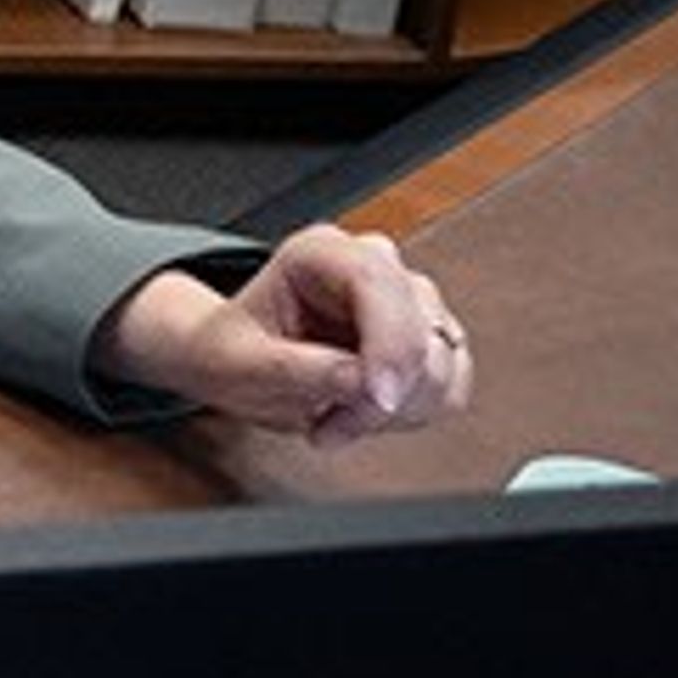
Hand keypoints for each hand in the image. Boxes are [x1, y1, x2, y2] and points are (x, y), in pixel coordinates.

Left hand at [93, 224, 471, 444]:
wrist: (232, 364)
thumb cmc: (229, 351)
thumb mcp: (242, 365)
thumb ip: (299, 370)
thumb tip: (360, 380)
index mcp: (319, 252)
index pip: (378, 283)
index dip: (390, 346)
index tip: (377, 399)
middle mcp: (371, 266)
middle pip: (419, 328)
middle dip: (384, 393)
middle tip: (330, 425)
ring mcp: (406, 301)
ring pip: (442, 362)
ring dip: (395, 409)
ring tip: (335, 418)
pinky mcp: (426, 339)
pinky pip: (449, 385)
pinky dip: (411, 413)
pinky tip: (363, 415)